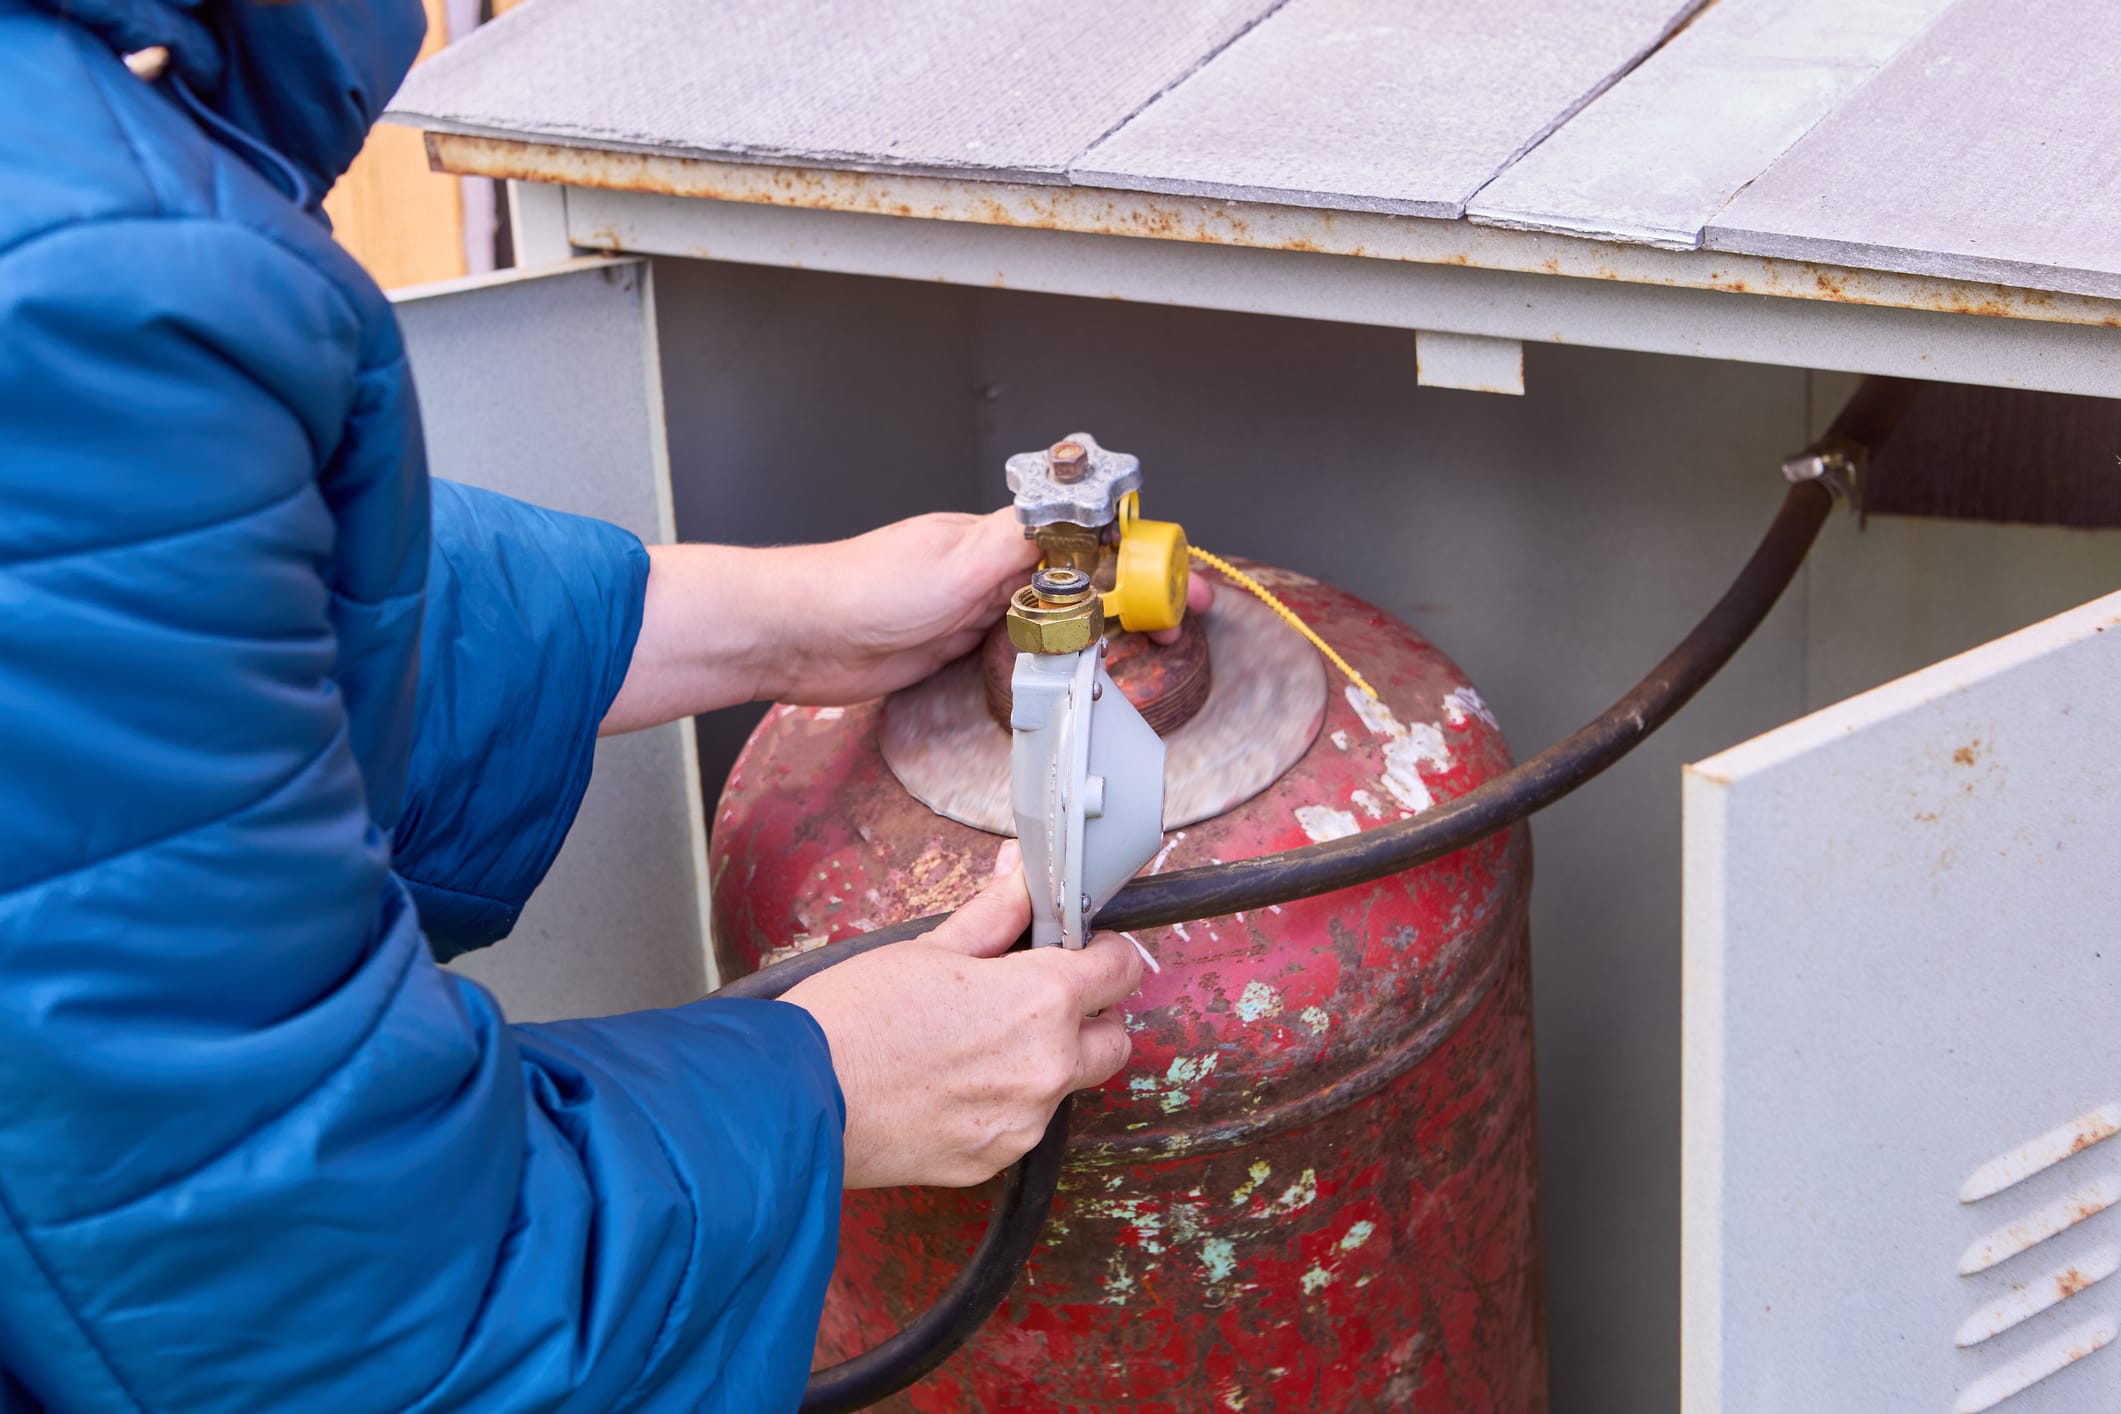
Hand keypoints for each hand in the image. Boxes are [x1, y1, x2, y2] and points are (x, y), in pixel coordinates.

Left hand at [601, 510, 1215, 732]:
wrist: (794, 637)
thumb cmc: (856, 591)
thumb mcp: (956, 562)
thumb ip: (1024, 541)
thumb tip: (1082, 509)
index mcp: (999, 536)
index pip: (1092, 536)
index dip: (1142, 559)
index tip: (1180, 586)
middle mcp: (994, 567)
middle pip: (1086, 575)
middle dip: (1139, 597)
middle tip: (1178, 627)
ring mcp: (978, 606)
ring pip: (1061, 614)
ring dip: (1103, 630)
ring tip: (1146, 653)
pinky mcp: (959, 646)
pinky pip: (1025, 650)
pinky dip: (1058, 661)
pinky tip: (1075, 678)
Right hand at [782, 843, 1144, 1187]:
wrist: (798, 1098)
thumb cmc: (854, 1017)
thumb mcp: (930, 946)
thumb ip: (995, 913)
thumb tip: (1023, 876)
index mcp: (1040, 1000)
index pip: (1121, 971)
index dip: (1105, 954)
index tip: (1084, 951)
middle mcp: (1047, 1066)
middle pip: (1113, 1040)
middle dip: (1090, 1016)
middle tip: (1042, 999)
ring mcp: (1023, 1121)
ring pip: (1066, 1086)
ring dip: (1044, 1063)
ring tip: (976, 1044)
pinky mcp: (993, 1160)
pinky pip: (1022, 1125)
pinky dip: (1002, 1103)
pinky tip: (952, 1084)